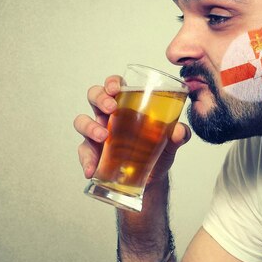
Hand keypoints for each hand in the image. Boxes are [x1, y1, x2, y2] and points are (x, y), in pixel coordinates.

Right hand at [74, 75, 191, 179]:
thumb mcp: (171, 142)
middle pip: (94, 96)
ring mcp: (97, 134)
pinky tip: (92, 170)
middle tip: (111, 108)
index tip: (116, 88)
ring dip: (90, 127)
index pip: (115, 86)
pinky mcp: (93, 154)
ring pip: (82, 121)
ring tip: (103, 137)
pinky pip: (84, 153)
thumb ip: (179, 135)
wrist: (152, 179)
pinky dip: (87, 161)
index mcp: (127, 106)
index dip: (112, 82)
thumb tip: (179, 131)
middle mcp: (109, 116)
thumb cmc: (158, 151)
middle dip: (99, 98)